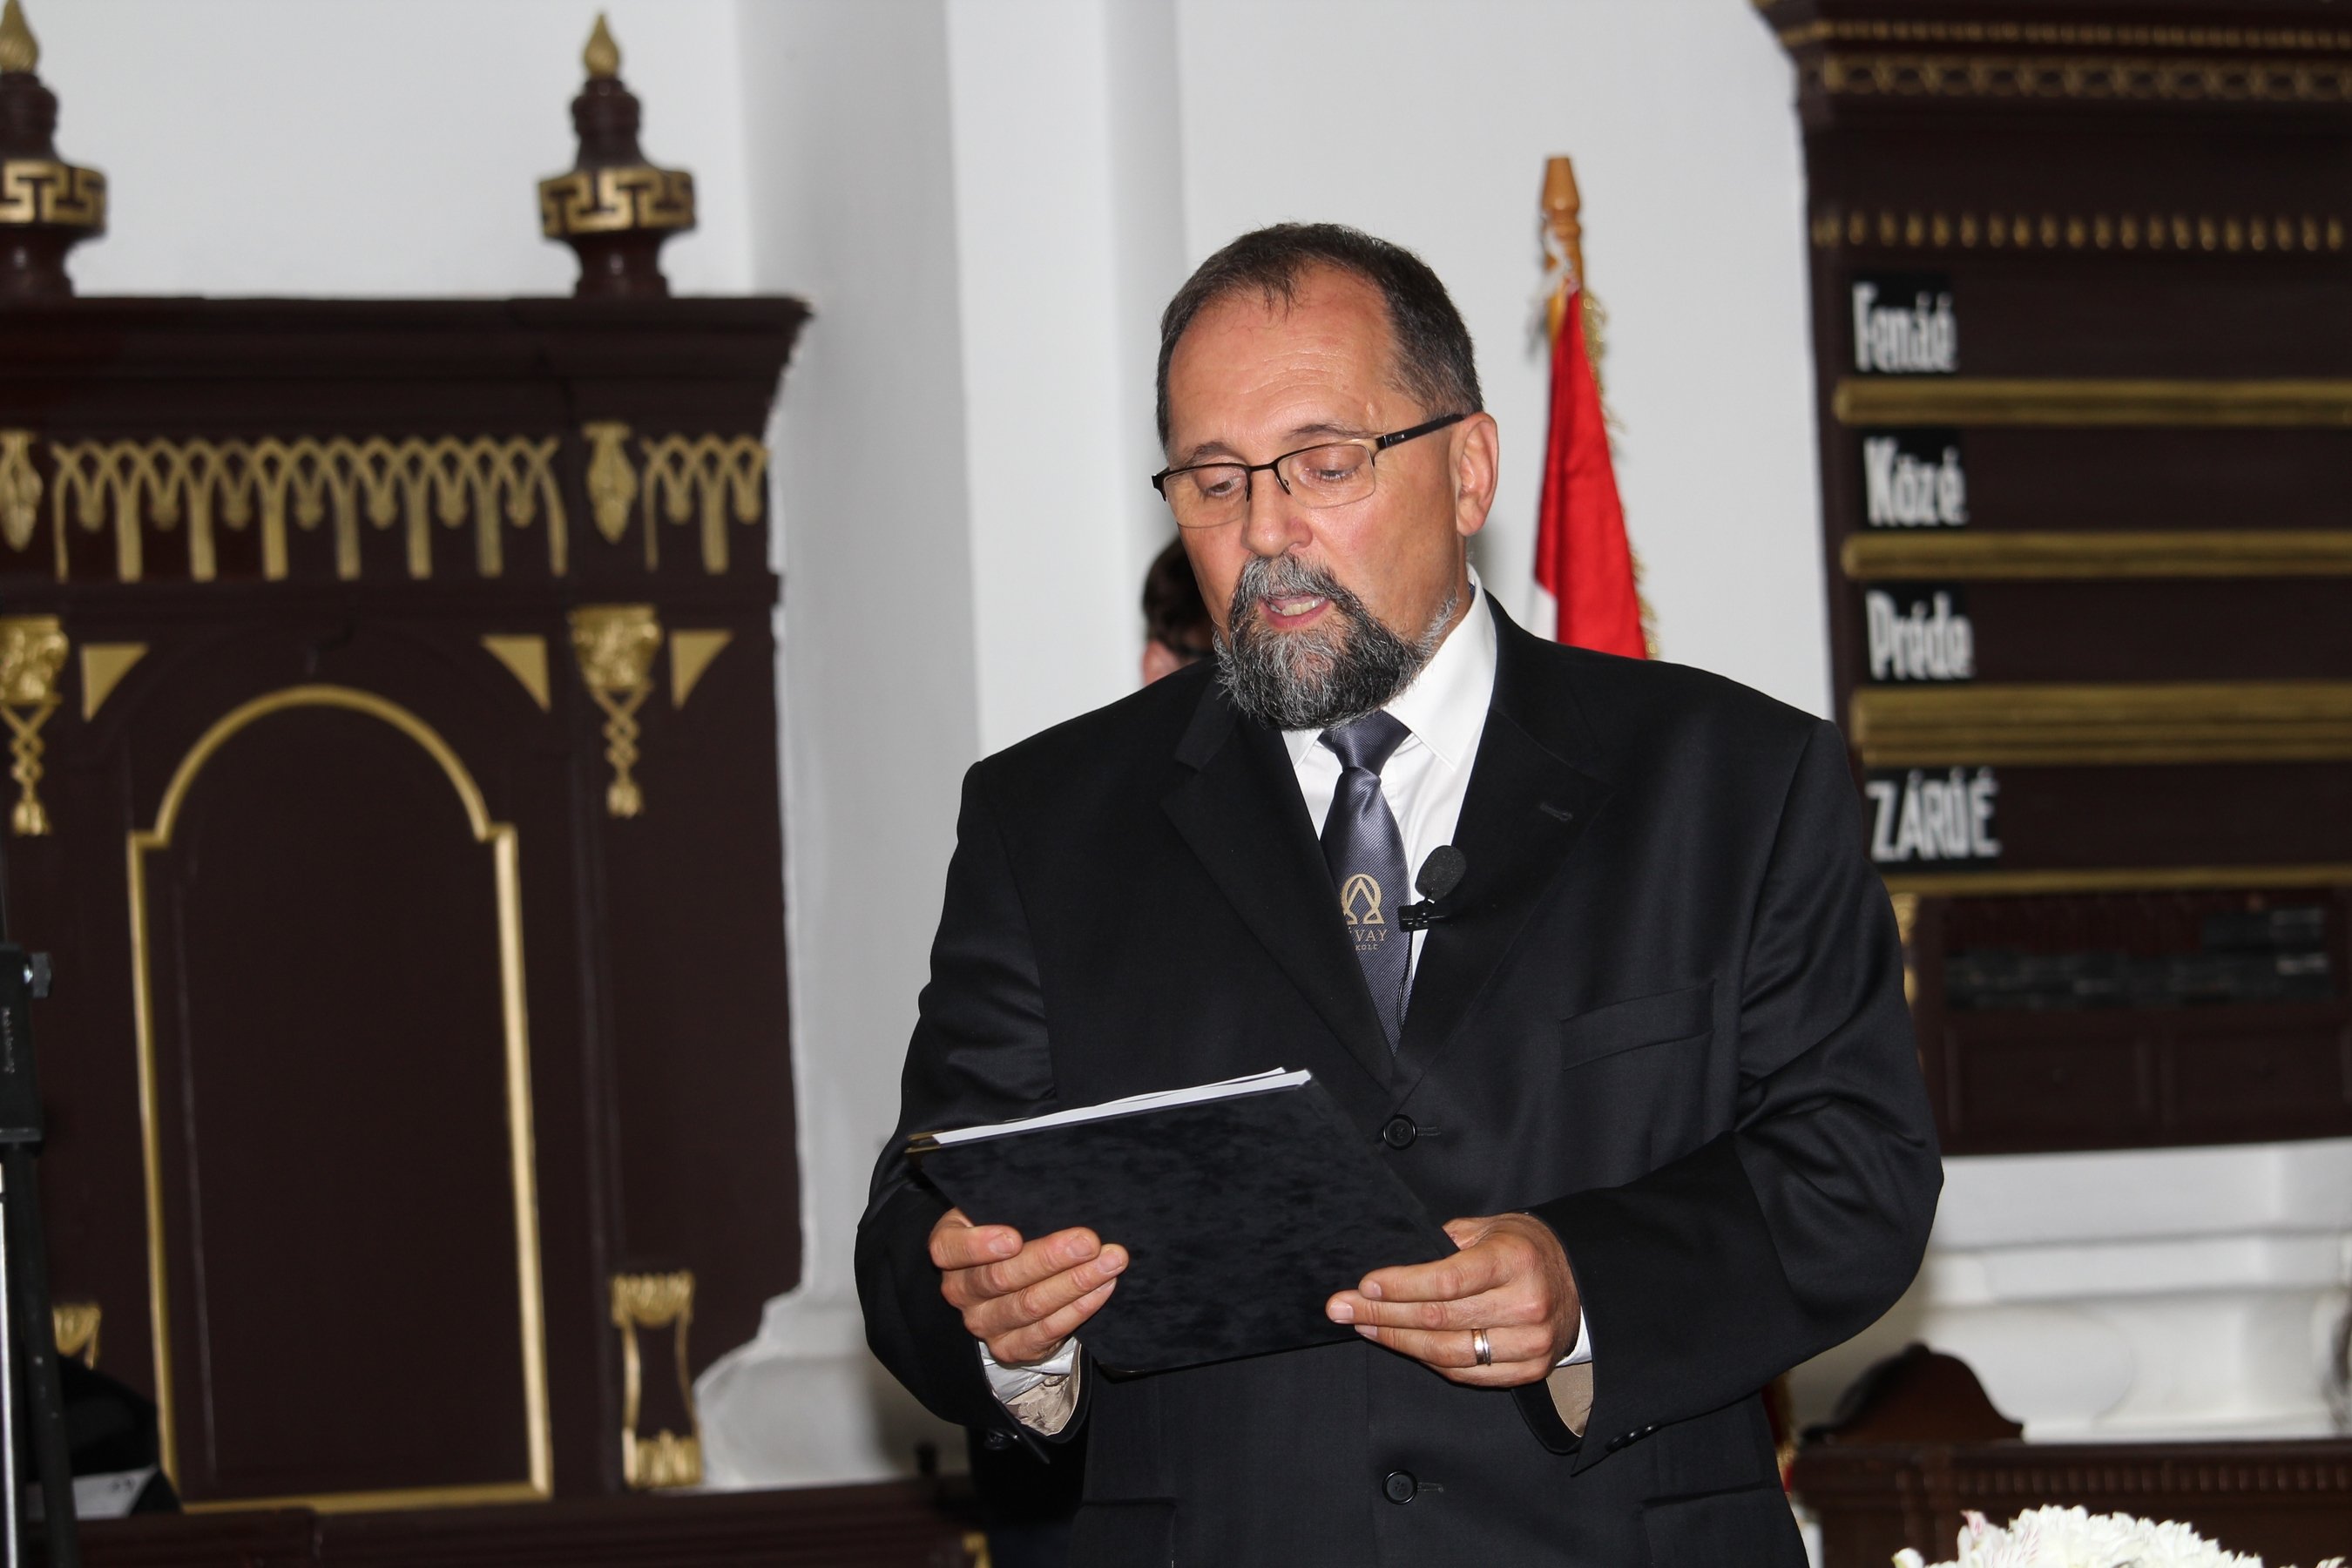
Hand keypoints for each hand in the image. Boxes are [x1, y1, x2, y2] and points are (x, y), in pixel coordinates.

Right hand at [929, 1207, 1126, 1366]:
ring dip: (1075, 1282)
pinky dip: (1079, 1308)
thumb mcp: (999, 1209)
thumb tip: (1059, 1188)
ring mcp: (983, 1323)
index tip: (1014, 1237)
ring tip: (1109, 1261)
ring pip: (1029, 1306)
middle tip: (1088, 1241)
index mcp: (949, 1249)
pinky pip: (1046, 1332)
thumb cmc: (1008, 1229)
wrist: (1008, 1284)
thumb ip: (1014, 1202)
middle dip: (1049, 1258)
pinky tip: (1103, 1287)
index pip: (949, 1249)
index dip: (978, 1245)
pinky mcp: (1010, 1347)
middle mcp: (960, 1290)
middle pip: (1000, 1278)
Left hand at [1324, 1212, 1579, 1387]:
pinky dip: (1428, 1361)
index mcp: (1514, 1261)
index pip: (1447, 1280)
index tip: (1364, 1285)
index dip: (1400, 1285)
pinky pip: (1466, 1374)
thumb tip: (1392, 1266)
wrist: (1579, 1280)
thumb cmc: (1523, 1249)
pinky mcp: (1529, 1370)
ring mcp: (1530, 1344)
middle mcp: (1525, 1305)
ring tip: (1364, 1326)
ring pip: (1448, 1353)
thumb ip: (1445, 1243)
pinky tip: (1402, 1344)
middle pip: (1439, 1319)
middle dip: (1382, 1314)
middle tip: (1342, 1308)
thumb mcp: (1490, 1228)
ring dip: (1397, 1341)